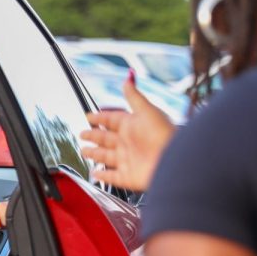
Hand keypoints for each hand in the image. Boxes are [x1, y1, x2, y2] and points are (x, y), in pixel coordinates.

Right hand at [80, 76, 175, 192]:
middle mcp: (128, 143)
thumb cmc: (164, 134)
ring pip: (106, 157)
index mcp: (132, 126)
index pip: (111, 119)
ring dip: (95, 154)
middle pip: (106, 138)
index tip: (89, 115)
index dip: (100, 117)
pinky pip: (112, 177)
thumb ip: (134, 96)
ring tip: (84, 151)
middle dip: (93, 135)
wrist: (174, 161)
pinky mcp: (128, 177)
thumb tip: (128, 78)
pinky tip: (95, 174)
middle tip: (83, 133)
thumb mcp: (147, 111)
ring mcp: (128, 160)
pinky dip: (103, 176)